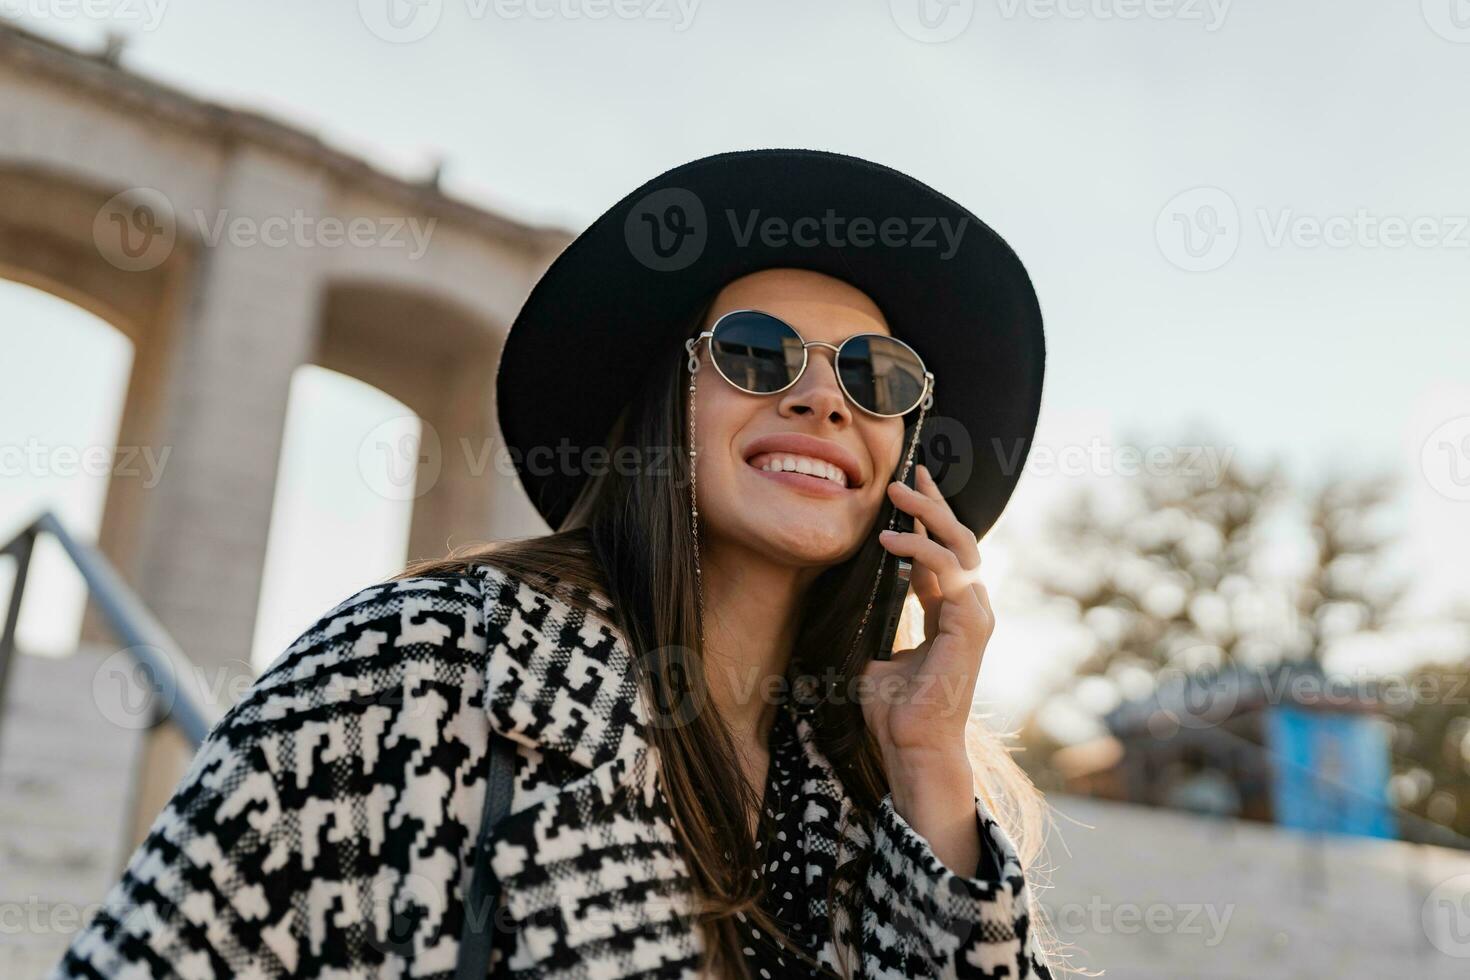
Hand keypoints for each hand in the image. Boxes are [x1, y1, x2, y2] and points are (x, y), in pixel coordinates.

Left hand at [860, 464, 994, 874]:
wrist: (912, 746)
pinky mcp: (971, 627)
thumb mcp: (874, 652)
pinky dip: (921, 551)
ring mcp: (974, 615)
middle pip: (958, 539)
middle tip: (909, 472)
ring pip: (959, 547)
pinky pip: (950, 573)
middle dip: (933, 502)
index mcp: (947, 611)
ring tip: (897, 492)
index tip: (906, 487)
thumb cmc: (895, 709)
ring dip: (928, 515)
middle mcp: (966, 608)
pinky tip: (891, 541)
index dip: (924, 517)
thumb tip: (845, 596)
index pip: (940, 551)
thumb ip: (874, 620)